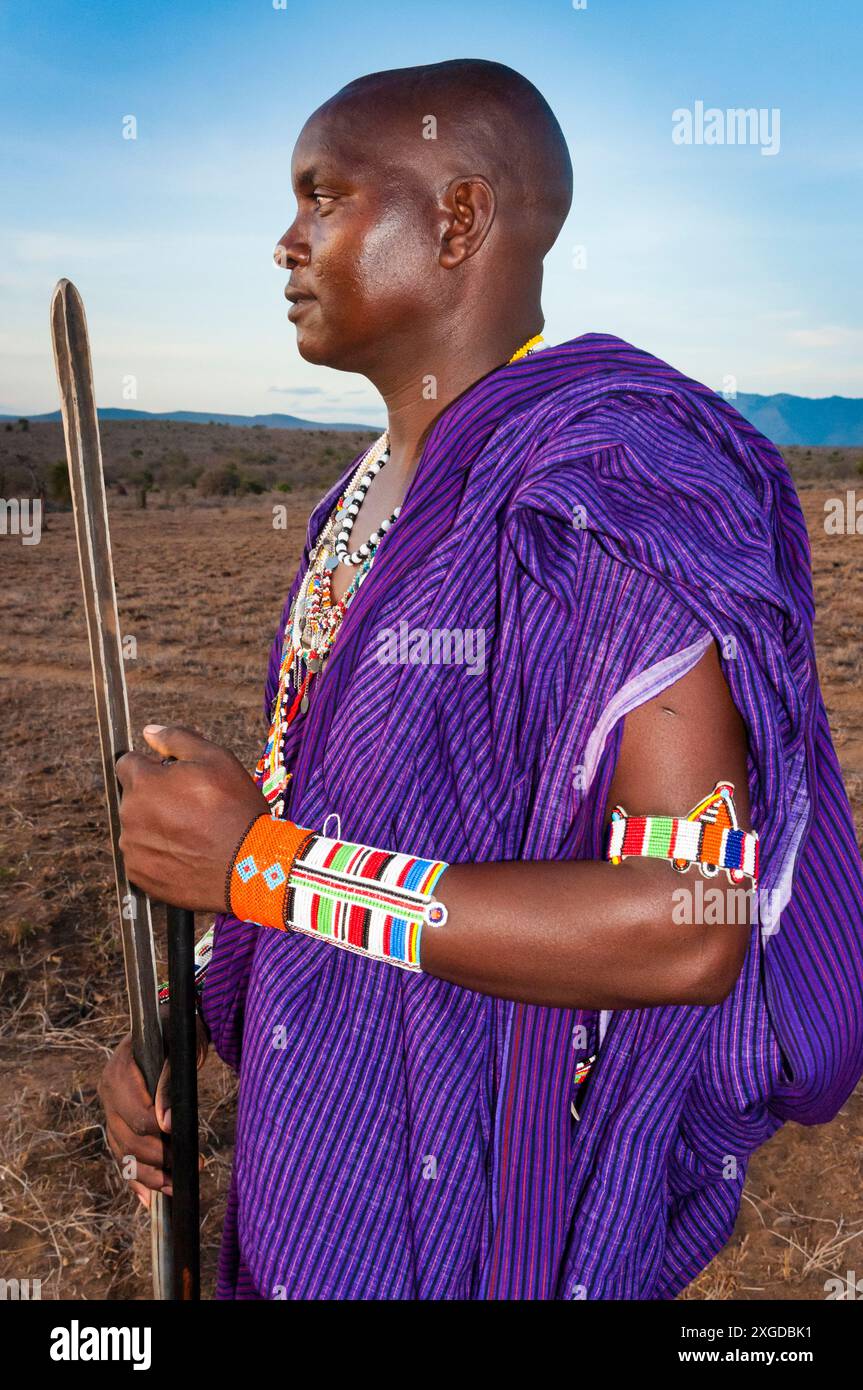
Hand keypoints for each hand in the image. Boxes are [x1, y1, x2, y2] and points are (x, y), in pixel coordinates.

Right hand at [98, 1014, 208, 1208]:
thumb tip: (166, 1123)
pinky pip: (120, 1156)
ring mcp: (109, 1108)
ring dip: (148, 1175)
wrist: (170, 1025)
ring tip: (175, 1187)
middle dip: (158, 1158)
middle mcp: (107, 1090)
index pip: (135, 1112)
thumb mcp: (181, 1045)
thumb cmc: (180, 1032)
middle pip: (128, 1137)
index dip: (158, 1132)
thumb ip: (170, 1080)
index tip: (185, 1145)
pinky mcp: (116, 1122)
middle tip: (190, 1168)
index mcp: (120, 1068)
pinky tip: (149, 1200)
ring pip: (122, 1151)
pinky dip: (134, 1179)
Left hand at [116, 724, 268, 911]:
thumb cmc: (235, 809)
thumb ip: (177, 739)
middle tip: (192, 807)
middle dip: (155, 796)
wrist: (248, 866)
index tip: (175, 778)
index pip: (128, 764)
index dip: (153, 767)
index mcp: (143, 782)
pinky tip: (186, 853)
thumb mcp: (216, 759)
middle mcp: (129, 814)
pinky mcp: (139, 874)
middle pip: (133, 797)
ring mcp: (132, 847)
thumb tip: (149, 732)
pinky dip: (159, 853)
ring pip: (137, 827)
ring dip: (156, 826)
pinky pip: (142, 856)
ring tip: (193, 833)